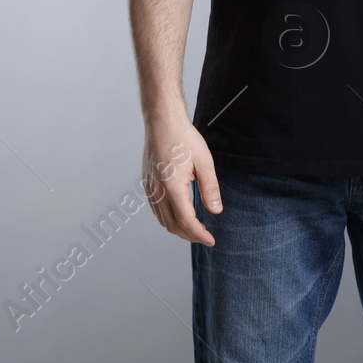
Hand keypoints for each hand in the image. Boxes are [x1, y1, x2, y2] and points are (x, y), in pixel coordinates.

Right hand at [141, 117, 219, 245]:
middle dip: (189, 236)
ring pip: (162, 220)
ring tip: (195, 229)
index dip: (199, 234)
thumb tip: (216, 211)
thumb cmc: (184, 137)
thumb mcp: (204, 161)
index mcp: (172, 187)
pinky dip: (167, 219)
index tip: (211, 240)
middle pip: (172, 225)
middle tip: (205, 237)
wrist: (162, 121)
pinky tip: (179, 216)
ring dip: (178, 229)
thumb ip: (210, 188)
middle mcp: (157, 191)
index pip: (186, 221)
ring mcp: (149, 188)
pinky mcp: (146, 183)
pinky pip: (156, 209)